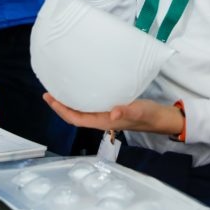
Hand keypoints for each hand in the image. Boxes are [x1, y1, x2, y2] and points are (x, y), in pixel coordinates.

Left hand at [43, 93, 184, 134]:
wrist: (161, 118)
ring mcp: (105, 115)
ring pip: (81, 110)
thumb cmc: (149, 115)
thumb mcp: (139, 110)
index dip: (61, 110)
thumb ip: (127, 110)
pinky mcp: (111, 108)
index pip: (76, 119)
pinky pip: (90, 105)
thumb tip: (113, 112)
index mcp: (103, 122)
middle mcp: (101, 119)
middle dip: (60, 105)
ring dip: (69, 102)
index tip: (49, 98)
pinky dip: (81, 98)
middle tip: (48, 91)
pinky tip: (81, 88)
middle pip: (75, 115)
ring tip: (60, 89)